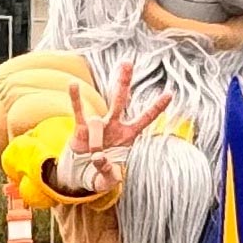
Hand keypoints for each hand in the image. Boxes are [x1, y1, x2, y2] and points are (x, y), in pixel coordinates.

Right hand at [59, 62, 171, 191]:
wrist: (83, 173)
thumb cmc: (102, 173)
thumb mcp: (109, 179)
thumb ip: (107, 172)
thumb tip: (98, 157)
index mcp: (128, 135)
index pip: (145, 118)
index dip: (157, 107)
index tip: (170, 93)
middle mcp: (114, 125)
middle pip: (120, 100)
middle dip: (123, 82)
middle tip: (127, 63)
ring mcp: (98, 125)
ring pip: (97, 123)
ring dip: (95, 142)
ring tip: (93, 156)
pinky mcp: (80, 128)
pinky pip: (78, 112)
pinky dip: (75, 99)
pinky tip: (72, 84)